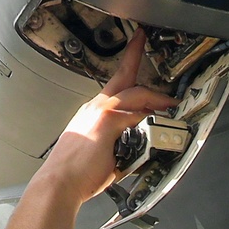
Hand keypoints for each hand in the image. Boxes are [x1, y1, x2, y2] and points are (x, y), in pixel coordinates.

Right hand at [39, 29, 178, 204]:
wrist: (58, 184)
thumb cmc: (73, 174)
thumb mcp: (99, 151)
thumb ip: (118, 141)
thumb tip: (135, 146)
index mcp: (91, 113)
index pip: (112, 85)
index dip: (125, 64)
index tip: (134, 46)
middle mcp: (94, 108)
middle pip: (123, 79)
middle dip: (136, 58)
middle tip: (145, 44)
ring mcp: (99, 114)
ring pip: (133, 94)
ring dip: (155, 96)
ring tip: (170, 102)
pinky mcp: (106, 124)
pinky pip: (134, 113)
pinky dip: (149, 114)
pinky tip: (159, 118)